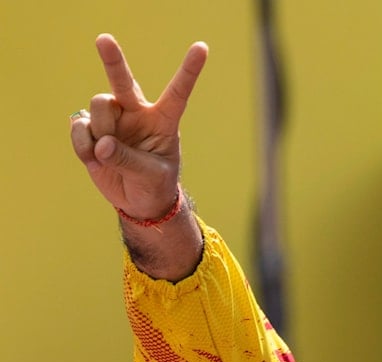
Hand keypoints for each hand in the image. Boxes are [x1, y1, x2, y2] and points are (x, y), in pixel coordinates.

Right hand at [70, 34, 208, 220]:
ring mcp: (112, 119)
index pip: (178, 92)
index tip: (202, 48)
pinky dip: (84, 146)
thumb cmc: (155, 184)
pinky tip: (94, 159)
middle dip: (113, 60)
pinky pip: (80, 127)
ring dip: (102, 131)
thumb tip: (102, 143)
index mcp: (163, 120)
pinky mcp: (91, 130)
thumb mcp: (152, 175)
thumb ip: (129, 160)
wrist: (139, 201)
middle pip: (123, 81)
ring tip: (109, 155)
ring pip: (100, 107)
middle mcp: (137, 113)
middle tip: (104, 39)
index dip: (189, 70)